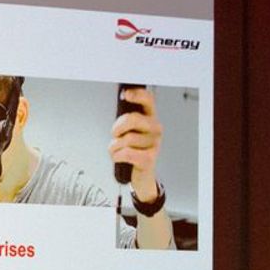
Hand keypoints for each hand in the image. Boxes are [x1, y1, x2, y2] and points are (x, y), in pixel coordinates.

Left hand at [110, 87, 163, 202]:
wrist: (140, 175)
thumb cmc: (132, 150)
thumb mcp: (129, 132)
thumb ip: (125, 119)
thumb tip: (119, 103)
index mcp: (150, 118)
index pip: (148, 101)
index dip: (138, 95)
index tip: (125, 94)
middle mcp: (156, 129)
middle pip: (132, 119)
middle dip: (117, 127)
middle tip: (115, 134)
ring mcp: (154, 144)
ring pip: (126, 139)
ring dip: (114, 146)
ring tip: (117, 150)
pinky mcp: (149, 159)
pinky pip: (125, 153)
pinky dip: (116, 156)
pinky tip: (119, 158)